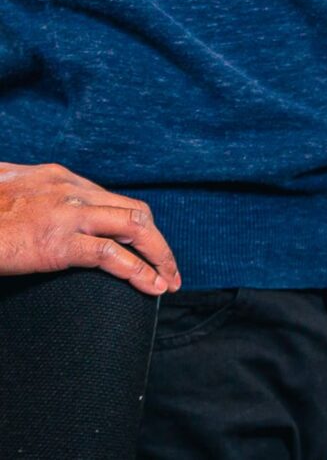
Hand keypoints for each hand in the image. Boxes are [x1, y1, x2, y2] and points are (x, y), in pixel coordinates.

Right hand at [0, 162, 179, 294]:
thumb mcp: (7, 188)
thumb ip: (28, 191)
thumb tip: (30, 198)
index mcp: (61, 179)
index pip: (115, 200)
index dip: (138, 227)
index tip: (148, 248)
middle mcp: (72, 190)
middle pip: (135, 212)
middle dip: (159, 243)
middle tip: (170, 269)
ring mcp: (68, 215)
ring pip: (135, 228)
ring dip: (159, 256)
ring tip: (168, 281)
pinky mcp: (58, 242)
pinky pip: (111, 255)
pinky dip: (138, 270)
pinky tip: (150, 286)